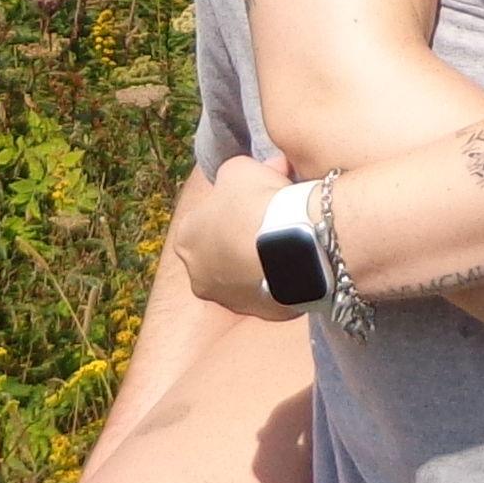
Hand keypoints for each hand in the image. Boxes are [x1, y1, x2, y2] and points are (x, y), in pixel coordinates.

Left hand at [175, 154, 290, 313]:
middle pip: (222, 249)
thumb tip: (251, 171)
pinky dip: (280, 278)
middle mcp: (198, 275)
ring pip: (244, 274)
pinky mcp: (260, 313)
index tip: (257, 194)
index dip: (233, 203)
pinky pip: (270, 291)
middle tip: (274, 217)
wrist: (297, 243)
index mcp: (185, 238)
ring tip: (290, 240)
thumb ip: (233, 173)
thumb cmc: (259, 202)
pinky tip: (298, 261)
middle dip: (243, 235)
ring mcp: (229, 300)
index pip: (205, 217)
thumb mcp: (237, 169)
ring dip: (260, 260)